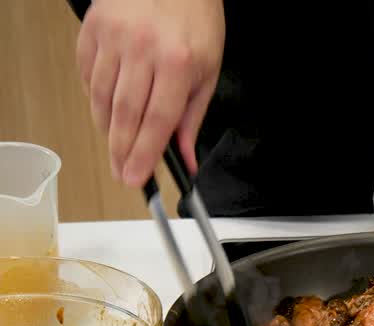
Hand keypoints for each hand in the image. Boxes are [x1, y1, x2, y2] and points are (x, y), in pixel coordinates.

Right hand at [75, 0, 224, 186]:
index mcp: (177, 62)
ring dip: (107, 127)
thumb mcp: (208, 70)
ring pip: (101, 96)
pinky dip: (94, 97)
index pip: (157, 121)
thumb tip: (186, 158)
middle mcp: (142, 49)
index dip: (144, 154)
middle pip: (125, 114)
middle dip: (121, 150)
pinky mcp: (93, 29)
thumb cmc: (195, 20)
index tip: (135, 178)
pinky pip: (87, 74)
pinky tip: (106, 109)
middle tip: (122, 172)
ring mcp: (113, 37)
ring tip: (117, 144)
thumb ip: (192, 117)